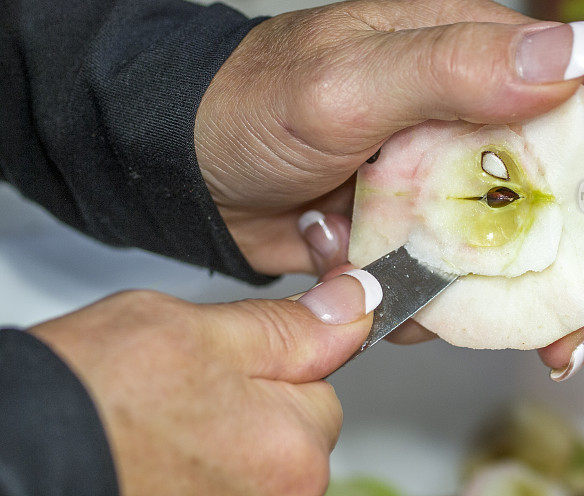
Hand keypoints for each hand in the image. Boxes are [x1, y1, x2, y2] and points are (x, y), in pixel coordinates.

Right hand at [29, 273, 378, 495]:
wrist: (22, 453)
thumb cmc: (96, 395)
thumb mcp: (205, 330)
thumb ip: (291, 327)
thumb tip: (356, 301)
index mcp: (293, 448)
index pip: (323, 387)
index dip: (277, 360)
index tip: (234, 357)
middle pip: (294, 429)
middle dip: (256, 403)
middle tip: (191, 389)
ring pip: (258, 454)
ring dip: (226, 435)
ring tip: (166, 421)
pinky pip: (228, 477)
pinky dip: (202, 464)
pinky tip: (161, 450)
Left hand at [195, 0, 583, 375]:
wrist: (191, 166)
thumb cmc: (251, 102)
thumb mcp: (345, 79)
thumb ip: (450, 66)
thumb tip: (566, 58)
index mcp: (478, 55)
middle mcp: (481, 114)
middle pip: (582, 179)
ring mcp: (455, 178)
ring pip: (533, 240)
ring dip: (539, 296)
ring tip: (538, 339)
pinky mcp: (427, 229)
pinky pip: (470, 276)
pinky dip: (458, 307)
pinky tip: (417, 312)